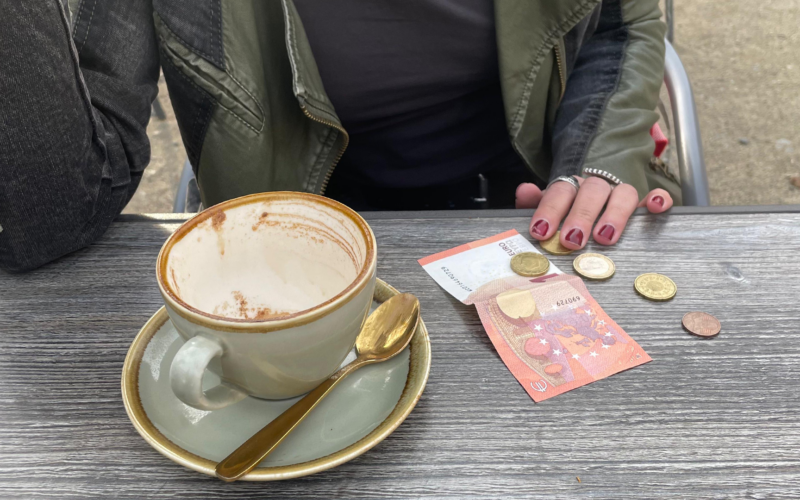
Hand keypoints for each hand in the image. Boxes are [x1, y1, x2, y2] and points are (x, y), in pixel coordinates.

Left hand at [515, 177, 672, 249]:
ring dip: (615, 214)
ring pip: (623, 193)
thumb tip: (523, 191)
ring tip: (605, 238)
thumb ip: (534, 204)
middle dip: (581, 216)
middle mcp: (596, 187)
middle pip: (591, 192)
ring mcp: (621, 194)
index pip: (560, 191)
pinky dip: (658, 200)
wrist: (594, 204)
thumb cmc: (567, 216)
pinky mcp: (644, 204)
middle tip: (572, 240)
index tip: (541, 232)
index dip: (550, 210)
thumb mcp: (548, 211)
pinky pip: (656, 196)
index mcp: (571, 187)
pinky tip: (655, 208)